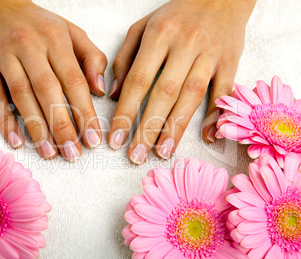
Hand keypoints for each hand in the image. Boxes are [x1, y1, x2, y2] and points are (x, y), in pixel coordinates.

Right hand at [0, 0, 106, 160]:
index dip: (85, 112)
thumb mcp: (71, 32)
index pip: (74, 80)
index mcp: (55, 39)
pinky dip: (3, 120)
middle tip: (73, 154)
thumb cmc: (39, 24)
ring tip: (50, 153)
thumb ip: (92, 58)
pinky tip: (16, 142)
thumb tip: (101, 91)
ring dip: (36, 128)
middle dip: (62, 126)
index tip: (94, 139)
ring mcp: (3, 55)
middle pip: (47, 91)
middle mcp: (29, 46)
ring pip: (21, 96)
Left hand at [108, 0, 255, 163]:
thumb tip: (115, 94)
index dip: (126, 112)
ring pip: (192, 96)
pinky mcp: (230, 62)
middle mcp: (186, 45)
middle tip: (136, 156)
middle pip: (165, 93)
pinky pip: (224, 91)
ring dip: (177, 128)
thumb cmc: (176, 15)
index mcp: (159, 36)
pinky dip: (217, 114)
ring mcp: (210, 54)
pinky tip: (208, 137)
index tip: (115, 138)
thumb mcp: (142, 28)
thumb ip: (125, 59)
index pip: (138, 80)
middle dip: (148, 128)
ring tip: (162, 152)